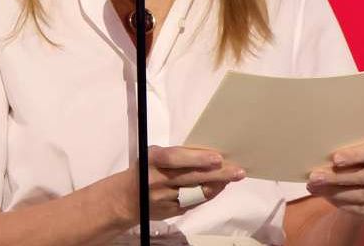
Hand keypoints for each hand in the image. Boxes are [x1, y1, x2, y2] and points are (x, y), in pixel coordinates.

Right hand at [111, 145, 245, 223]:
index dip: (196, 158)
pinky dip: (208, 195)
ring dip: (216, 185)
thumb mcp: (153, 156)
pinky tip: (219, 188)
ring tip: (232, 177)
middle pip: (191, 177)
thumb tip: (206, 153)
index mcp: (152, 161)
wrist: (125, 199)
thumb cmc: (144, 170)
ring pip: (195, 192)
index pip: (175, 158)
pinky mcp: (170, 212)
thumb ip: (176, 155)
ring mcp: (164, 199)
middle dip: (217, 174)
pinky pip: (193, 203)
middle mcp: (157, 181)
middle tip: (237, 171)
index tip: (217, 158)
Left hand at [305, 139, 363, 222]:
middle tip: (315, 176)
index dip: (355, 155)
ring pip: (361, 194)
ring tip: (314, 187)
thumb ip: (349, 152)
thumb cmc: (361, 162)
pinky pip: (361, 209)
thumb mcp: (359, 153)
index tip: (335, 158)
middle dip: (336, 176)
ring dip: (334, 191)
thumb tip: (320, 155)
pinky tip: (327, 197)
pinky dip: (341, 203)